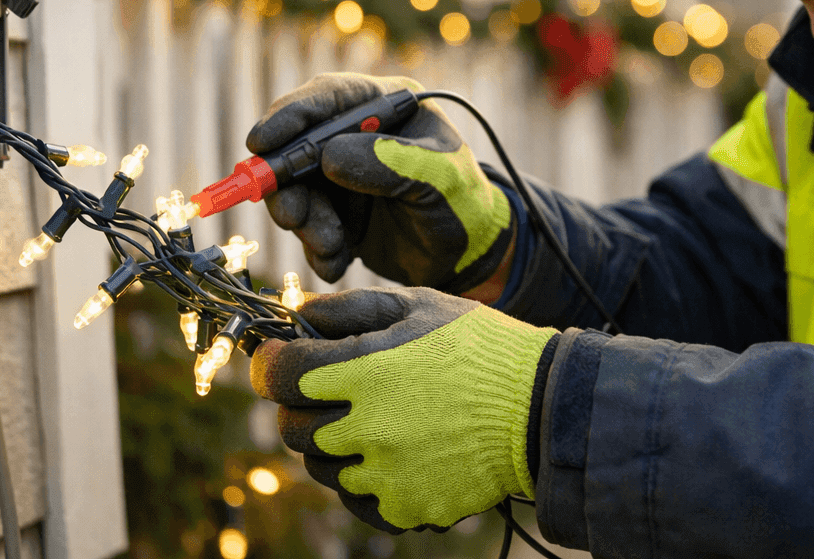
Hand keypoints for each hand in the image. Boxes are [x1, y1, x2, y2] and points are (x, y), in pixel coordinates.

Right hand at [247, 73, 513, 291]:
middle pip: (295, 146)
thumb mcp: (439, 177)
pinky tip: (338, 262)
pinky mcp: (335, 214)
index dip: (289, 116)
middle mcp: (355, 135)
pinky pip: (307, 228)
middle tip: (293, 216)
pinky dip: (317, 248)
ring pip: (295, 192)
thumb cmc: (464, 202)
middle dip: (287, 184)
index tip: (261, 141)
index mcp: (385, 106)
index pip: (328, 98)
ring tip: (332, 247)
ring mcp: (341, 175)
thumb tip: (329, 155)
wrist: (469, 256)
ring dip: (305, 223)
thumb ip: (390, 162)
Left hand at [250, 286, 556, 531]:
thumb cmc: (481, 346)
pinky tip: (388, 455)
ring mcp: (385, 474)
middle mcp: (367, 428)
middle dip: (297, 405)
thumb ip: (352, 309)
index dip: (270, 362)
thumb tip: (299, 315)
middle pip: (292, 427)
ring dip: (331, 444)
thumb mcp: (419, 305)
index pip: (280, 374)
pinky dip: (362, 481)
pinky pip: (358, 502)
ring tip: (369, 421)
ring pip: (321, 468)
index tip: (279, 357)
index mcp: (366, 372)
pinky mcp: (406, 507)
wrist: (542, 406)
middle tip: (323, 391)